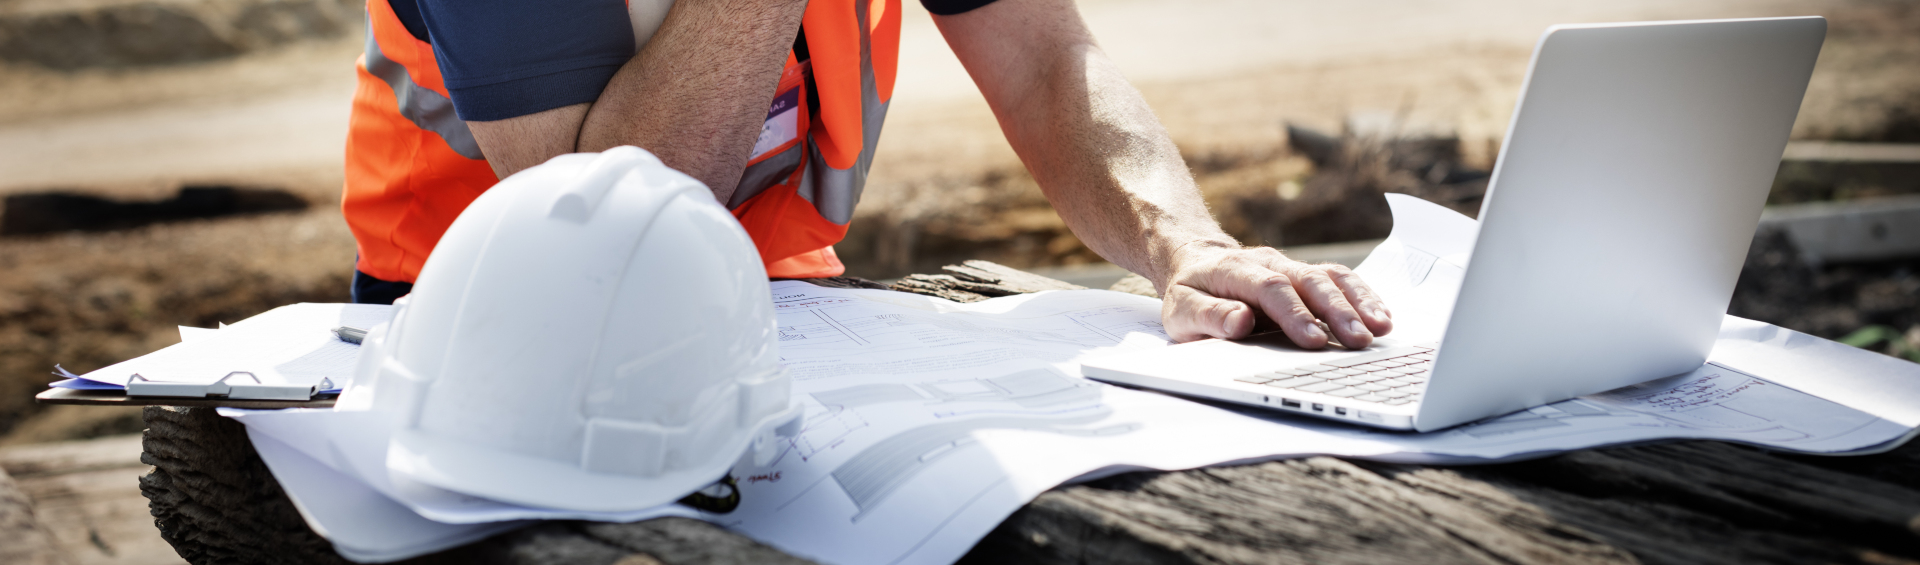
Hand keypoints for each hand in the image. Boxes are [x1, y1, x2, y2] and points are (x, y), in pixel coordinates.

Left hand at [1160, 242, 1392, 347]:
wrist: (1197, 261)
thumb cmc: (1191, 292)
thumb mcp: (1180, 309)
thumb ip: (1208, 317)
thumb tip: (1239, 322)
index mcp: (1235, 271)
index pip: (1271, 288)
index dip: (1294, 313)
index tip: (1313, 340)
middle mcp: (1270, 263)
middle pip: (1309, 281)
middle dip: (1337, 312)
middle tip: (1359, 340)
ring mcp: (1292, 267)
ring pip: (1331, 278)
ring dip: (1358, 303)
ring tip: (1381, 329)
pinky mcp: (1307, 276)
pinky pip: (1340, 280)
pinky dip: (1364, 297)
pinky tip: (1381, 317)